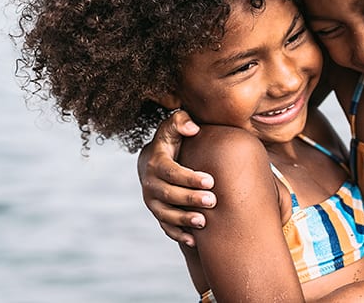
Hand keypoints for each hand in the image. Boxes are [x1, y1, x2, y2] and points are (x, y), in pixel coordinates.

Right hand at [136, 109, 213, 246]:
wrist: (156, 161)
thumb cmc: (172, 141)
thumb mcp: (173, 127)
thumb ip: (181, 121)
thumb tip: (193, 128)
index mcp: (156, 163)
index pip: (171, 172)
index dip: (189, 177)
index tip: (210, 181)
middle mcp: (150, 184)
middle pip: (169, 195)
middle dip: (190, 199)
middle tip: (213, 201)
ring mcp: (153, 201)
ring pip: (165, 214)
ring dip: (183, 220)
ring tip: (203, 222)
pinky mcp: (158, 213)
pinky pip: (165, 227)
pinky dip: (178, 234)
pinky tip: (193, 240)